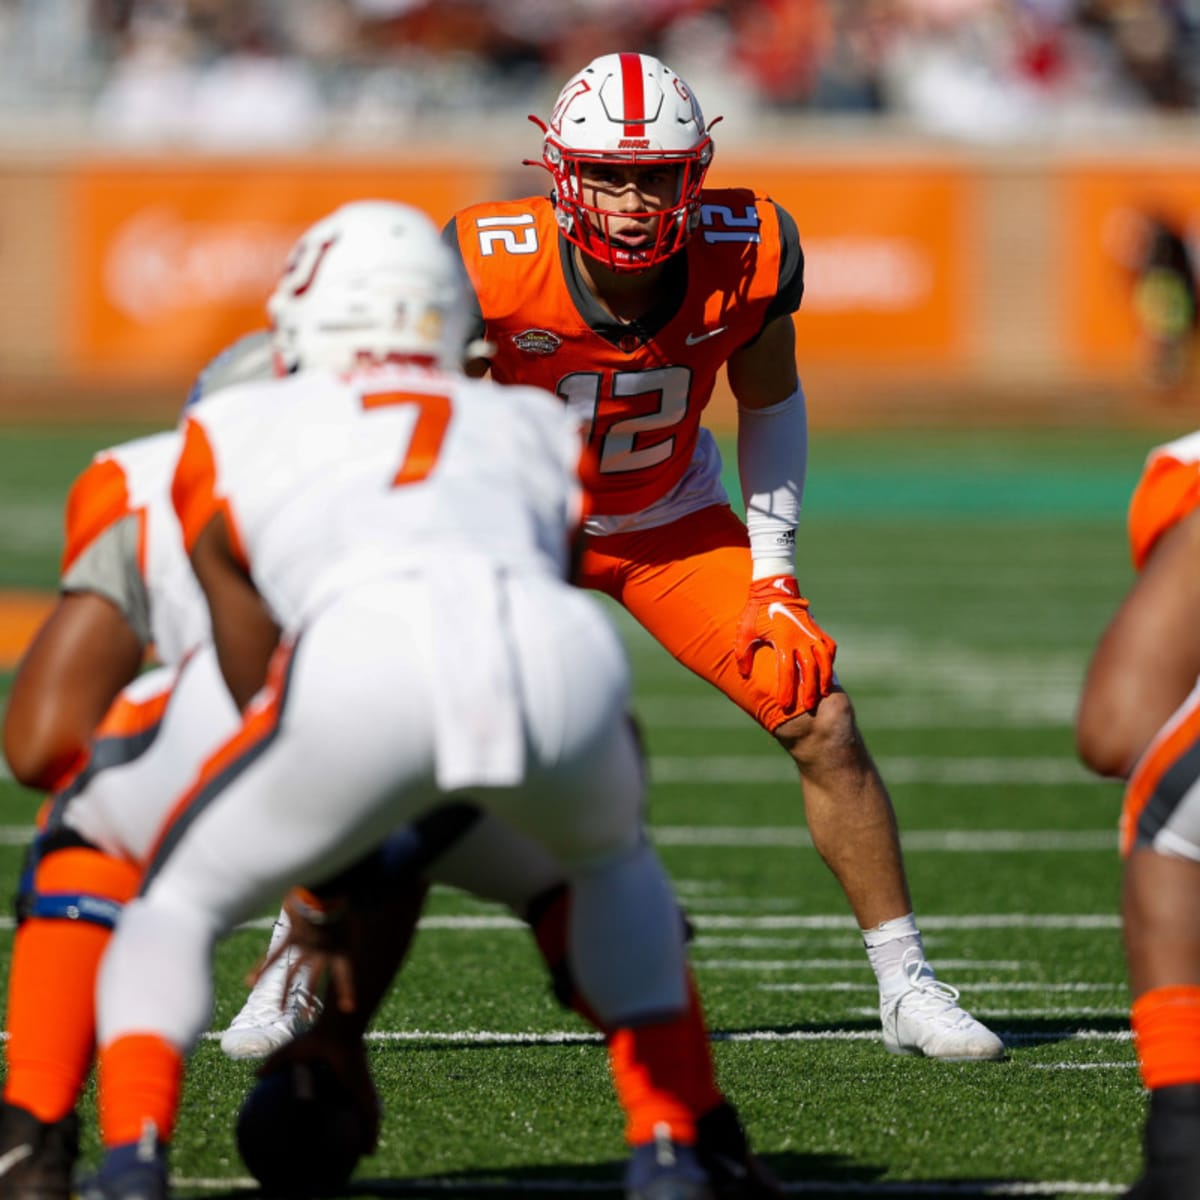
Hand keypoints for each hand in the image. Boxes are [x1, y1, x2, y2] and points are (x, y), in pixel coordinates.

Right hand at [253, 889, 356, 1015]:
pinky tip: (250, 981)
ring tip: (279, 1011)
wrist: (329, 886)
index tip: (349, 1009)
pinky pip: (276, 955)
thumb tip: (361, 899)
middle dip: (311, 998)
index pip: (344, 974)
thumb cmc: (341, 896)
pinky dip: (262, 967)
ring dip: (285, 992)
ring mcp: (307, 946)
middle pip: (315, 978)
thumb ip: (351, 916)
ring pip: (293, 973)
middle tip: (308, 1016)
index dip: (346, 991)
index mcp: (340, 948)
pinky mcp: (293, 937)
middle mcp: (323, 951)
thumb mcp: (351, 910)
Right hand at [257, 1030, 380, 1152]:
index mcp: (336, 1077)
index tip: (328, 1128)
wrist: (337, 1033)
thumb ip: (273, 1065)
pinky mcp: (366, 1093)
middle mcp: (350, 1086)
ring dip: (369, 1134)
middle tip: (348, 1146)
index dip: (335, 1111)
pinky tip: (370, 1152)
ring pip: (368, 1117)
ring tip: (367, 1154)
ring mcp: (360, 1091)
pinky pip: (372, 1118)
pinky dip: (373, 1134)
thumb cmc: (315, 1039)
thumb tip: (255, 1075)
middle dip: (354, 1127)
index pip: (337, 1098)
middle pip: (354, 1110)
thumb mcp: (288, 1054)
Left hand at [734, 575, 836, 712]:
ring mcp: (811, 632)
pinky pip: (829, 647)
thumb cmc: (756, 612)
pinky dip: (829, 661)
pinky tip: (827, 672)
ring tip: (824, 694)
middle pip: (810, 668)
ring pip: (825, 659)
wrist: (773, 588)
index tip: (784, 705)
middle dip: (809, 689)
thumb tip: (744, 674)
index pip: (786, 669)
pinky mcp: (817, 629)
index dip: (786, 689)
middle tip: (808, 706)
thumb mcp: (744, 631)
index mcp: (783, 639)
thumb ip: (743, 653)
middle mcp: (800, 637)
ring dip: (825, 678)